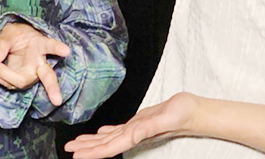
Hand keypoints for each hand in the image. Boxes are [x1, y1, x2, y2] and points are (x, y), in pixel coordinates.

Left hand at [0, 22, 70, 105]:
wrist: (13, 42)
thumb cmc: (16, 35)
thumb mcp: (9, 33)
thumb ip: (2, 44)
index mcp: (40, 45)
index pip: (50, 46)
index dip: (58, 48)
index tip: (66, 51)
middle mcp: (38, 62)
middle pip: (48, 76)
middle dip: (52, 88)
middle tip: (57, 101)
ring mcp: (30, 73)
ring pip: (22, 82)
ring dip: (4, 76)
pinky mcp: (19, 79)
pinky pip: (9, 83)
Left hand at [65, 92, 201, 158]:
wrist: (195, 110)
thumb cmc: (183, 113)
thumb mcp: (164, 118)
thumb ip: (147, 128)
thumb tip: (130, 135)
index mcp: (136, 134)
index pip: (109, 146)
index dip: (92, 151)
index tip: (76, 154)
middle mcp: (134, 134)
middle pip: (105, 144)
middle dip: (87, 147)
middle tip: (68, 148)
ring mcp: (137, 129)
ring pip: (110, 137)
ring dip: (93, 141)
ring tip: (78, 143)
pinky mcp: (141, 122)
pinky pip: (120, 129)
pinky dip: (107, 132)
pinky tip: (101, 133)